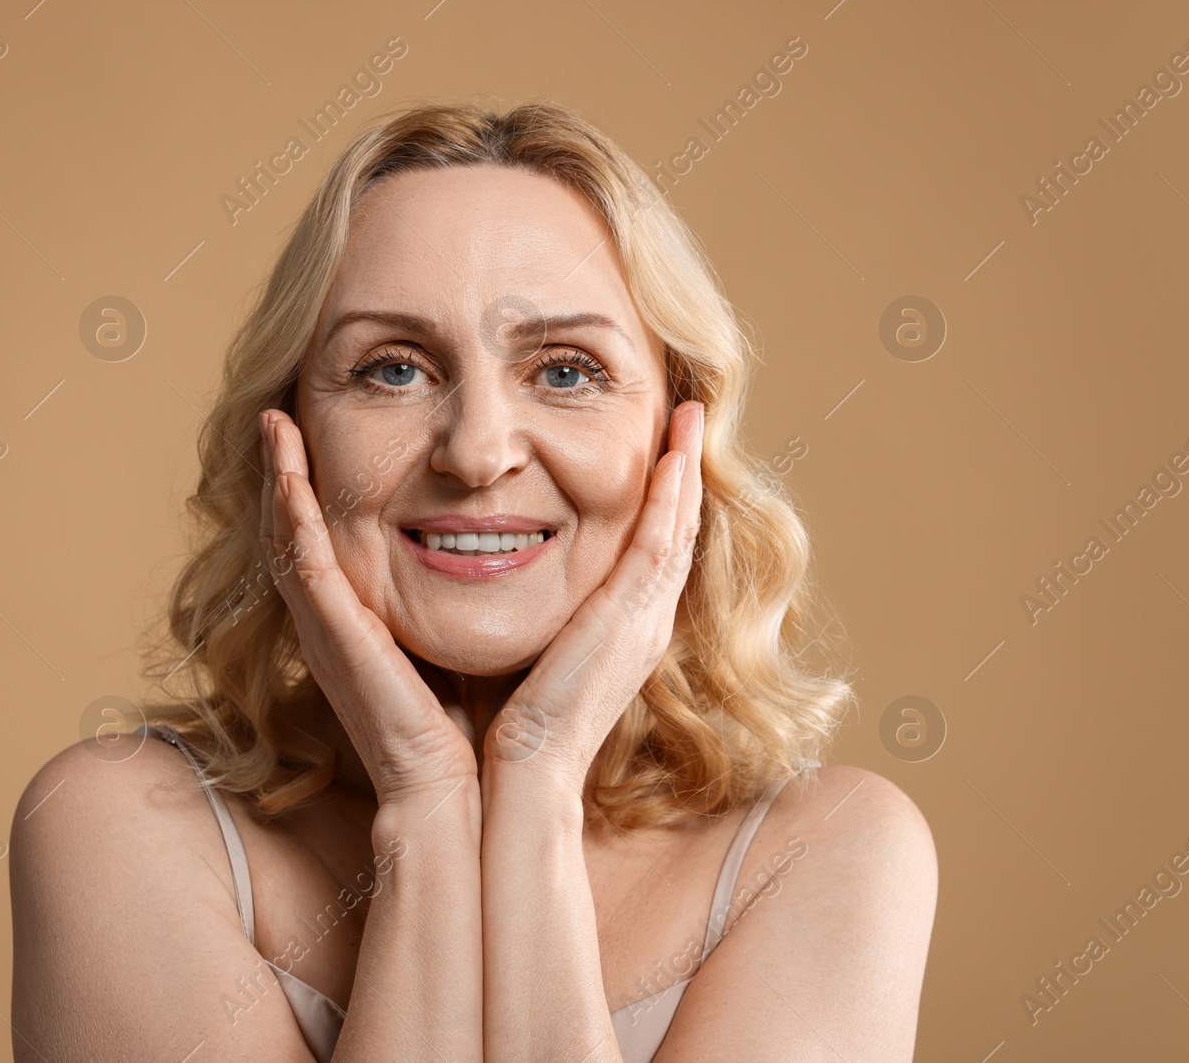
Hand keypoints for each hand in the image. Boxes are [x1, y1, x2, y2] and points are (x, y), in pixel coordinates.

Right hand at [259, 409, 478, 803]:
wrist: (463, 793)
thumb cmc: (481, 725)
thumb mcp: (478, 646)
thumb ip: (477, 608)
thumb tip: (518, 561)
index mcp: (372, 624)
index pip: (337, 543)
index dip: (323, 492)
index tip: (323, 435)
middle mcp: (339, 624)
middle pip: (299, 532)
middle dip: (288, 473)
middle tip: (279, 413)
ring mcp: (331, 631)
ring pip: (289, 537)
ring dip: (279, 476)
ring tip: (273, 420)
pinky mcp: (335, 637)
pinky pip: (303, 563)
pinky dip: (290, 511)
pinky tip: (284, 468)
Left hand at [484, 400, 704, 788]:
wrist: (519, 775)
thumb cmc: (509, 723)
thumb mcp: (530, 653)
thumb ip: (535, 615)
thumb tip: (499, 572)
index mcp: (623, 631)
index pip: (652, 547)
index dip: (662, 496)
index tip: (660, 446)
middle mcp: (646, 621)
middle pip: (678, 529)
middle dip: (685, 469)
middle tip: (689, 414)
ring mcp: (646, 620)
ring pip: (680, 527)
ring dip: (687, 468)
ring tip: (689, 415)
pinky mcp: (633, 621)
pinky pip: (662, 544)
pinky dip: (673, 496)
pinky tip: (675, 454)